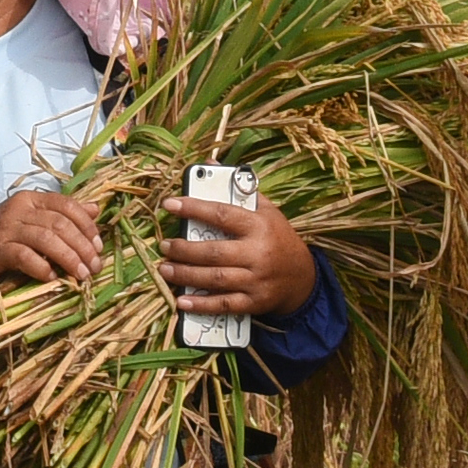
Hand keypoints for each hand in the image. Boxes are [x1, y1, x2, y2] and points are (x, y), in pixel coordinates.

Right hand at [0, 186, 107, 299]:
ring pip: (47, 238)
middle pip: (61, 223)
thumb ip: (59, 215)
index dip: (87, 225)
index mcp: (29, 199)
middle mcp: (18, 208)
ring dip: (69, 259)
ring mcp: (5, 228)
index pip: (67, 205)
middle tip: (95, 267)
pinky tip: (52, 279)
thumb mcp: (29, 223)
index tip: (98, 246)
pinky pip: (24, 256)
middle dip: (83, 246)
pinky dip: (42, 268)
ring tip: (81, 275)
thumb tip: (95, 209)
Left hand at [158, 188, 318, 321]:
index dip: (193, 208)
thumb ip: (239, 189)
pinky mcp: (254, 302)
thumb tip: (210, 163)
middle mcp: (258, 253)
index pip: (222, 214)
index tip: (169, 204)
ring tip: (164, 268)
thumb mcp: (266, 210)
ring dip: (185, 275)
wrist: (303, 277)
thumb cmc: (277, 237)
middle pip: (214, 252)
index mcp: (259, 226)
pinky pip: (223, 305)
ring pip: (215, 279)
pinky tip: (180, 301)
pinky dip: (201, 304)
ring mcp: (256, 280)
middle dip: (184, 249)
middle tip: (164, 245)